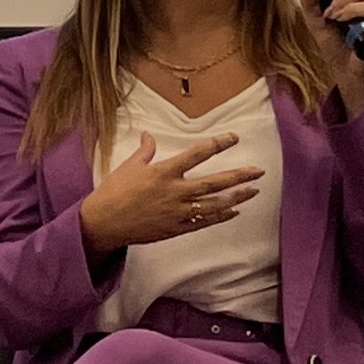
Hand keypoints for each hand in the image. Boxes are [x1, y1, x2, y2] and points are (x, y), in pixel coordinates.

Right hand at [80, 132, 263, 255]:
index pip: (198, 153)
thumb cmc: (114, 192)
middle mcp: (176, 191)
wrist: (104, 223)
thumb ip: (145, 150)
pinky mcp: (176, 228)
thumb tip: (149, 135)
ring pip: (214, 204)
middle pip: (215, 182)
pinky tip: (234, 211)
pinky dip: (220, 216)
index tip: (234, 138)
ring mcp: (178, 212)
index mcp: (165, 171)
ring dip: (236, 197)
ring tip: (253, 191)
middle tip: (258, 171)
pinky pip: (204, 222)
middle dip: (239, 176)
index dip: (219, 143)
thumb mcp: (129, 166)